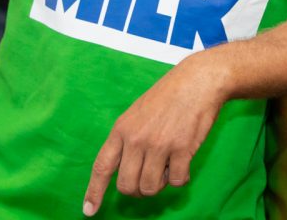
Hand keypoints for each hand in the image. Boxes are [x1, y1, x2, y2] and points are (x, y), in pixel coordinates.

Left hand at [83, 54, 229, 215]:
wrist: (197, 81)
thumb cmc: (168, 96)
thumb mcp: (136, 113)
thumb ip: (127, 139)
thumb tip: (125, 170)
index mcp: (121, 129)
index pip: (102, 166)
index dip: (94, 191)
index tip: (89, 210)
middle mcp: (136, 139)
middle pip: (127, 186)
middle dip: (138, 189)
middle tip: (150, 179)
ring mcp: (159, 145)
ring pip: (150, 188)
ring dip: (160, 184)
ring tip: (168, 165)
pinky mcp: (182, 149)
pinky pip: (176, 182)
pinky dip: (180, 178)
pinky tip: (183, 163)